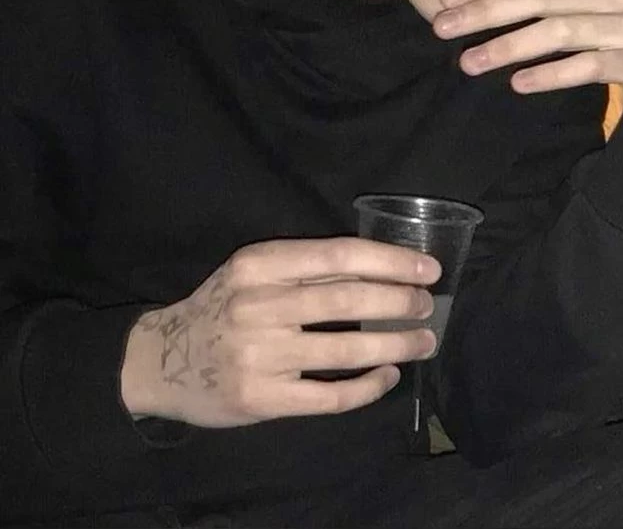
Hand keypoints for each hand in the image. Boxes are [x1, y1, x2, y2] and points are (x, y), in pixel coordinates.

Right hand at [120, 237, 439, 427]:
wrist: (161, 362)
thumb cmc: (222, 307)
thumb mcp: (251, 272)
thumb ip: (305, 268)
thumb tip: (382, 265)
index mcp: (259, 264)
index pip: (337, 255)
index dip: (390, 261)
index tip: (428, 268)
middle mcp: (257, 306)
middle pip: (346, 301)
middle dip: (399, 302)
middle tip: (428, 305)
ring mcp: (259, 356)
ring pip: (344, 351)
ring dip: (395, 345)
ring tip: (423, 342)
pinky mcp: (262, 400)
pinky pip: (329, 396)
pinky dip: (367, 387)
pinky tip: (388, 376)